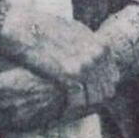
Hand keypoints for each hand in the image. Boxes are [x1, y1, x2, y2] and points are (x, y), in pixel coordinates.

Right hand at [0, 9, 119, 105]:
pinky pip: (78, 101)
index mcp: (100, 45)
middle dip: (95, 99)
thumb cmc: (46, 28)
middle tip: (81, 106)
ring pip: (94, 98)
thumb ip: (88, 44)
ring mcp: (85, 66)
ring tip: (71, 110)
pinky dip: (71, 108)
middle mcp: (96, 56)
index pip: (112, 76)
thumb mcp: (75, 30)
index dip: (103, 87)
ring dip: (83, 106)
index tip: (92, 94)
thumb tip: (95, 55)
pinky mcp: (69, 76)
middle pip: (106, 89)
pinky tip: (62, 110)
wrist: (25, 28)